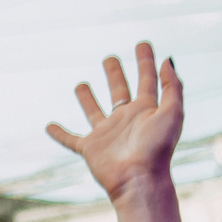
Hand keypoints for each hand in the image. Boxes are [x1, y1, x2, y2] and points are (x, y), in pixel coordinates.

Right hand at [46, 42, 183, 203]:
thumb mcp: (172, 112)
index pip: (146, 79)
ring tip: (80, 85)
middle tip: (110, 58)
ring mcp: (107, 133)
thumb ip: (172, 86)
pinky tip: (49, 125)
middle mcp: (126, 119)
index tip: (142, 43)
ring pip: (94, 110)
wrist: (139, 179)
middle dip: (115, 74)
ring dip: (87, 98)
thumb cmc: (158, 148)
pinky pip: (71, 139)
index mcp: (147, 109)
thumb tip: (167, 60)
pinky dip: (59, 133)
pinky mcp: (90, 147)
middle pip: (119, 90)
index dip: (146, 60)